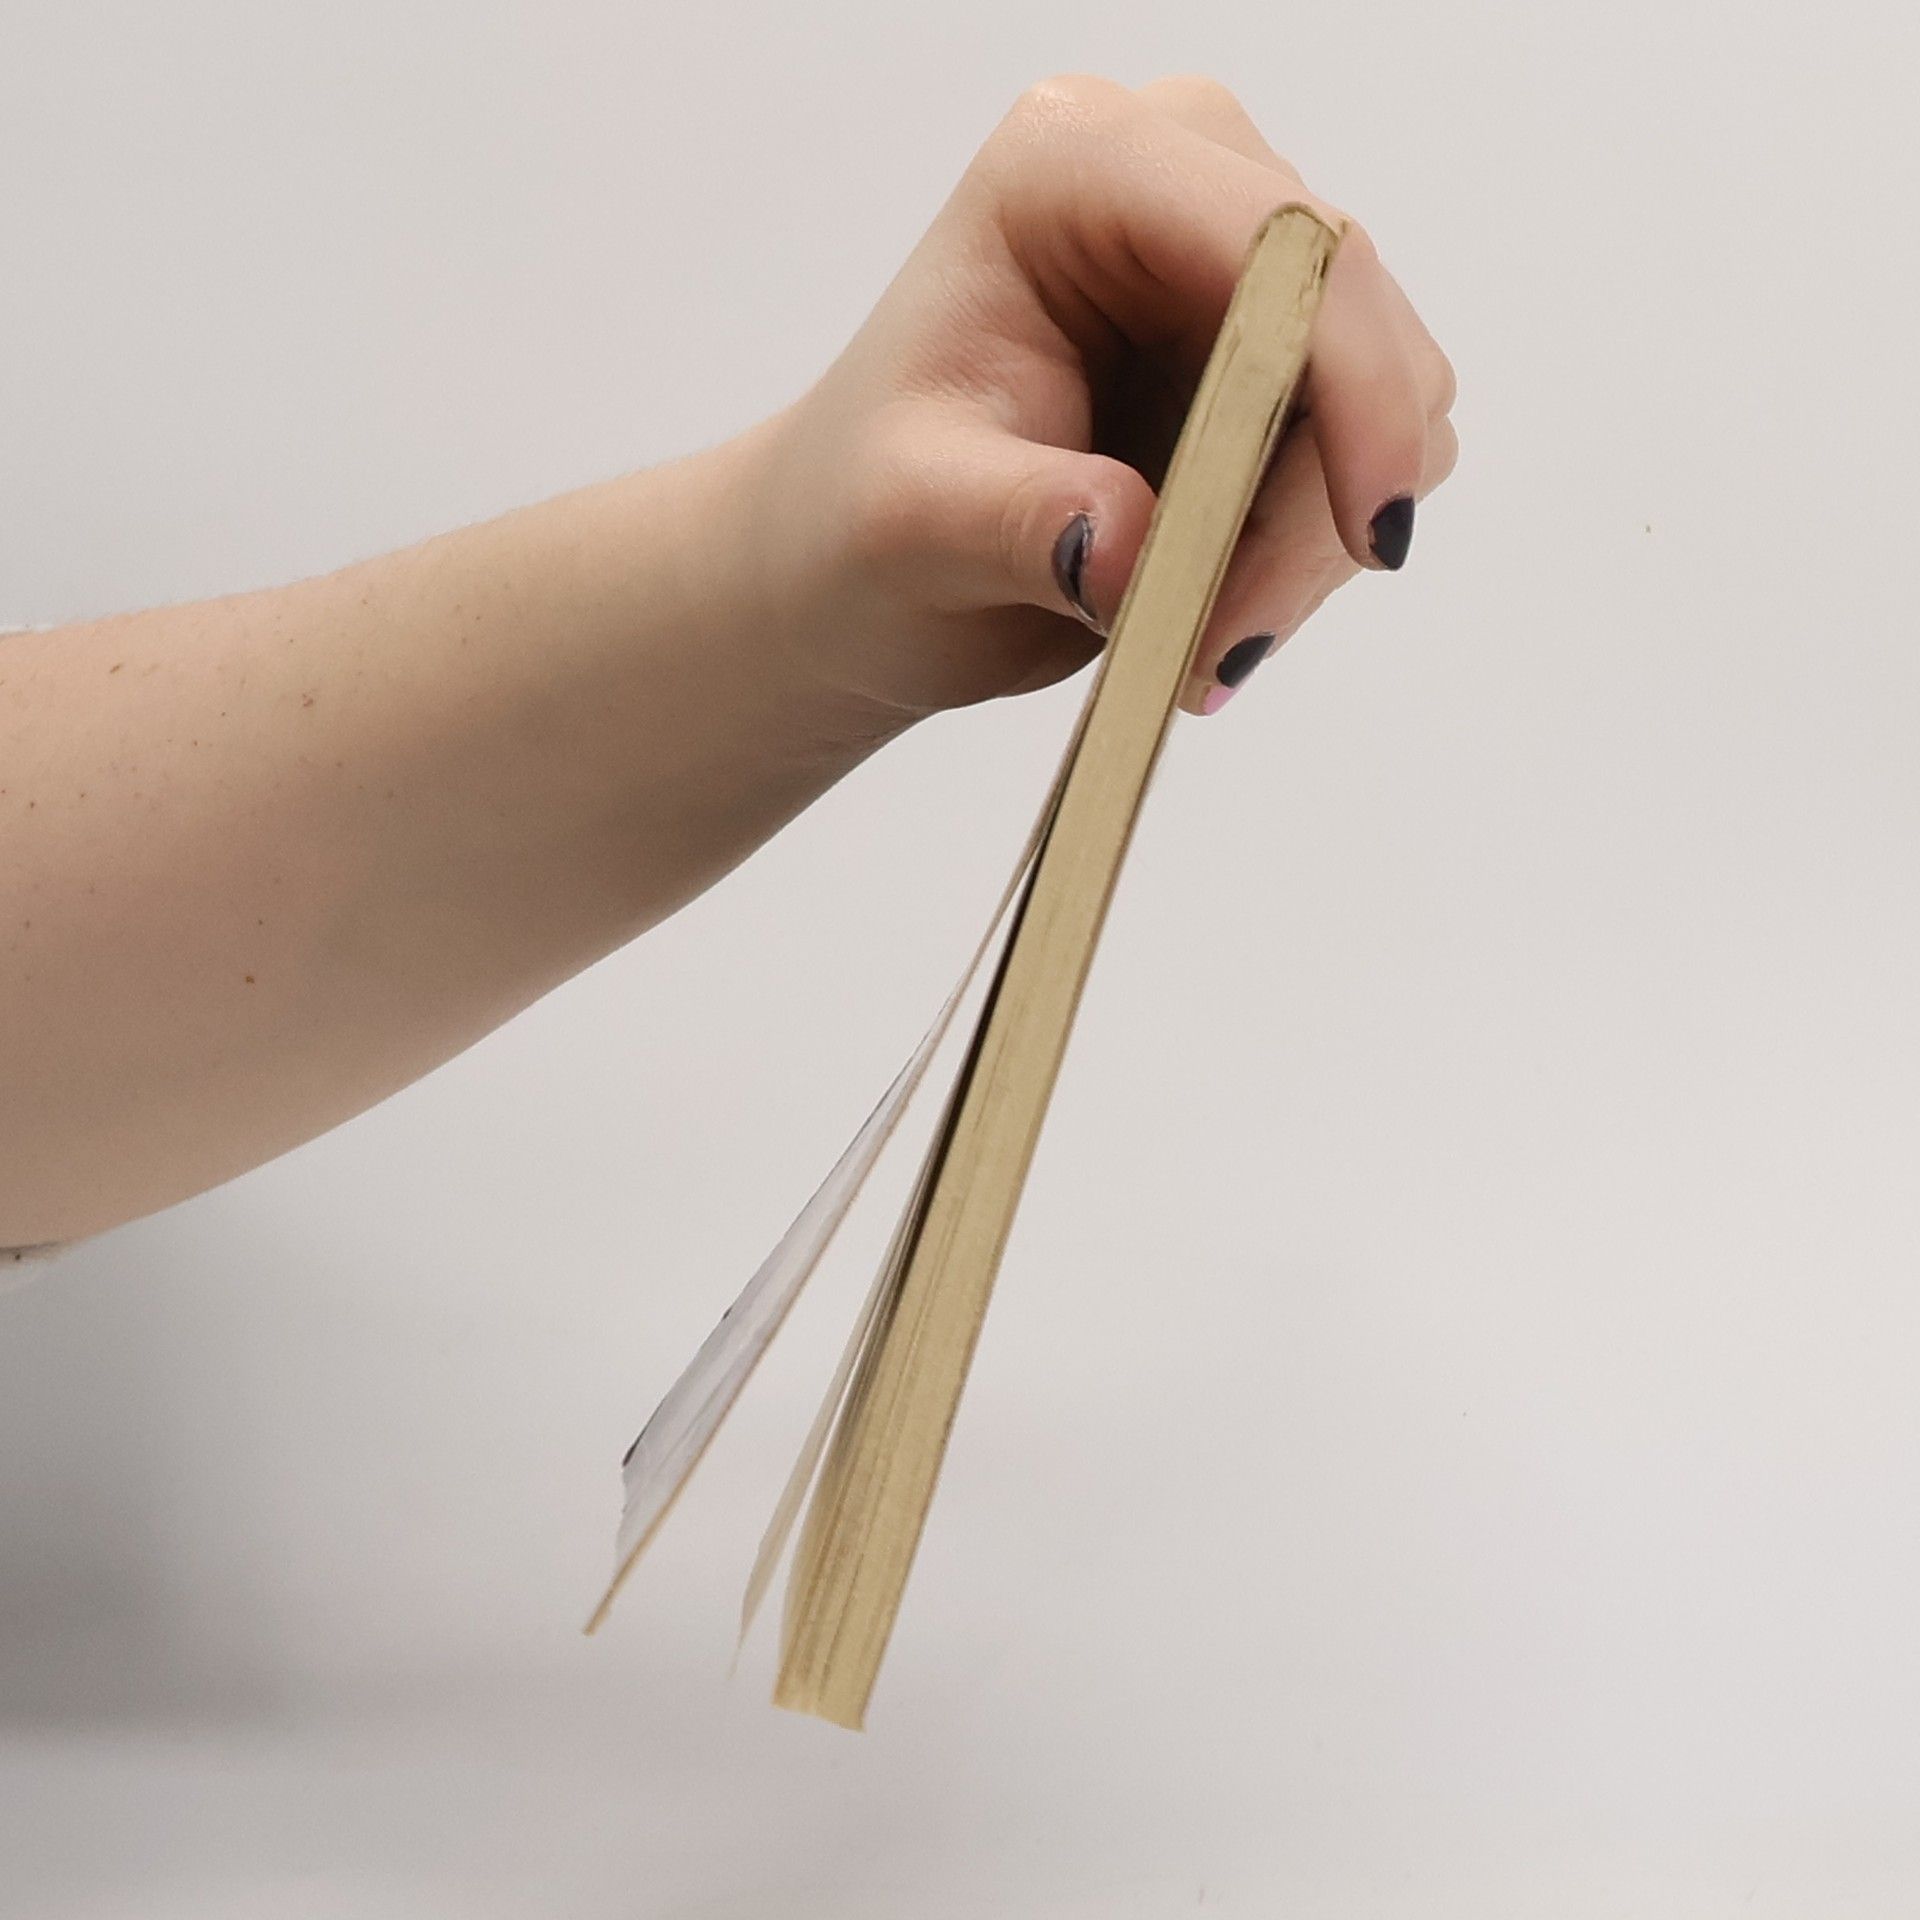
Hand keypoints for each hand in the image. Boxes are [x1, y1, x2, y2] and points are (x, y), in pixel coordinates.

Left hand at [745, 72, 1458, 733]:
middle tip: (1215, 648)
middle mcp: (1174, 181)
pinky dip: (1305, 555)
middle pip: (1355, 326)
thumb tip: (1135, 550)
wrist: (861, 567)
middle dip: (1313, 507)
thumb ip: (1024, 524)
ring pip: (1387, 402)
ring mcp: (1233, 268)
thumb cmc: (859, 520)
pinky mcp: (1273, 358)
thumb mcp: (913, 525)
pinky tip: (1207, 615)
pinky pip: (1364, 455)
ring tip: (1187, 644)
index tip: (1366, 539)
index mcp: (1075, 167)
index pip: (1279, 242)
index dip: (1354, 382)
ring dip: (1308, 548)